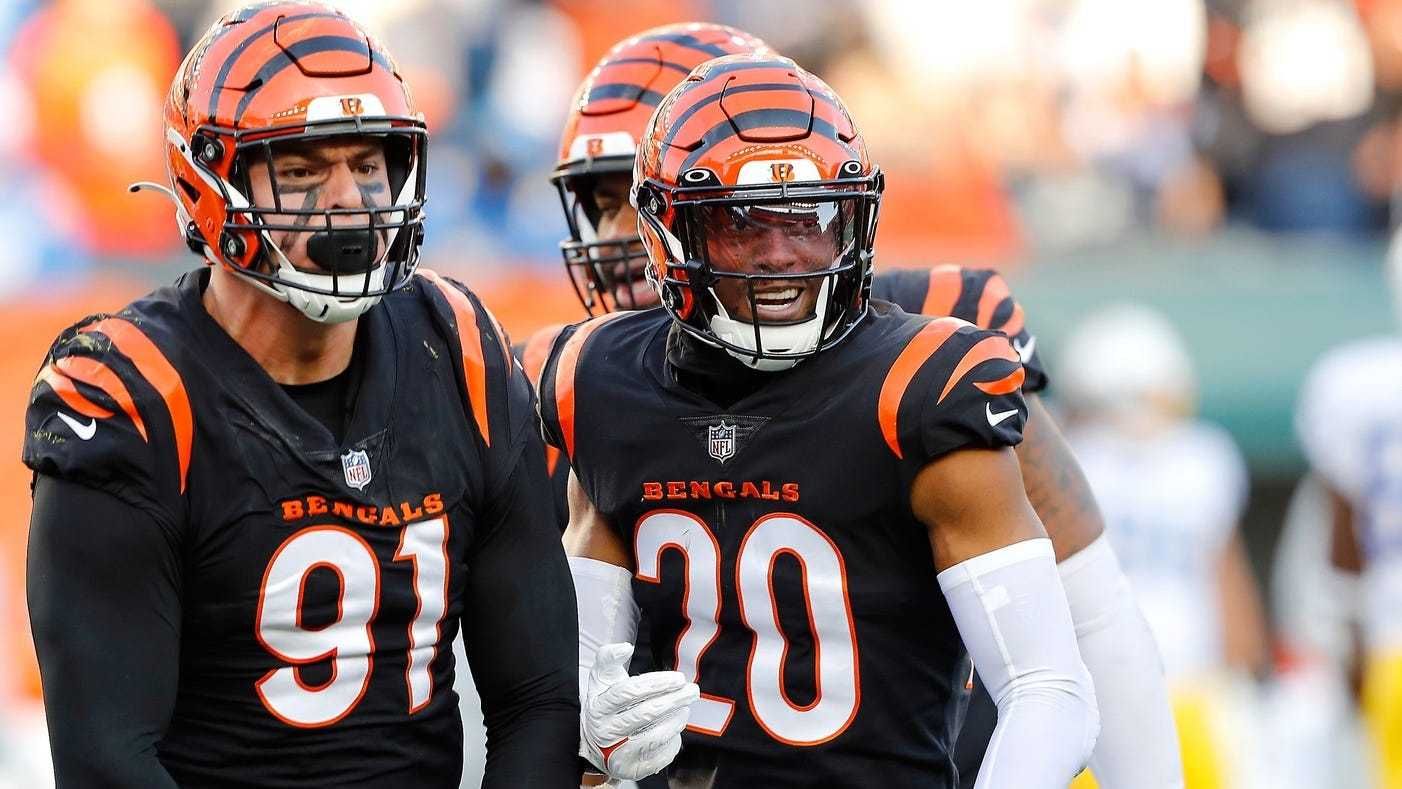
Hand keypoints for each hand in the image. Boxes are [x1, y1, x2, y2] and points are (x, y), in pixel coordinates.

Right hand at [581, 643, 699, 780]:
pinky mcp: (631, 769)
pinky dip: (672, 744)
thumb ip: (609, 657)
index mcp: (599, 706)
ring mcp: (617, 753)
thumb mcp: (601, 678)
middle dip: (673, 700)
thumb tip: (625, 647)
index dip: (656, 683)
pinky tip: (676, 730)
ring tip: (685, 709)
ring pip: (653, 737)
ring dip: (675, 721)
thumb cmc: (605, 702)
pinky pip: (658, 758)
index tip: (678, 678)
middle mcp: (606, 731)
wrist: (593, 740)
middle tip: (692, 690)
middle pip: (645, 714)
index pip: (628, 692)